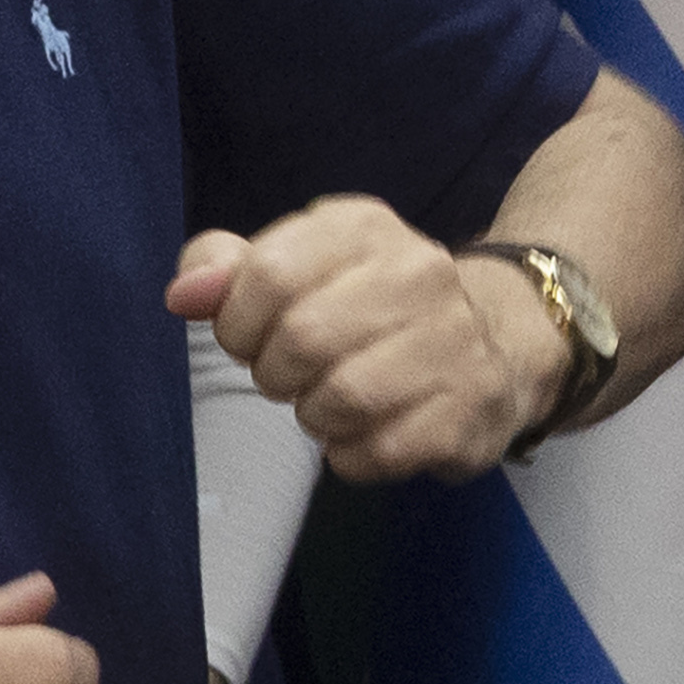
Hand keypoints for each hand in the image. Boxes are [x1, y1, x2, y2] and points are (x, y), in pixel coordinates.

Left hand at [171, 199, 563, 480]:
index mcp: (364, 227)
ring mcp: (453, 342)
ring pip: (340, 399)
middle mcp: (418, 273)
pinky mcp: (469, 411)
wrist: (498, 341)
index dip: (238, 322)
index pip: (268, 274)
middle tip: (292, 376)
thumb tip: (184, 294)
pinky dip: (352, 455)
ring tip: (330, 403)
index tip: (251, 338)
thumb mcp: (303, 265)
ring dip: (315, 416)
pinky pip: (376, 452)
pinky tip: (367, 432)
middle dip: (276, 373)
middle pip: (301, 339)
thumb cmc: (371, 305)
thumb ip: (230, 270)